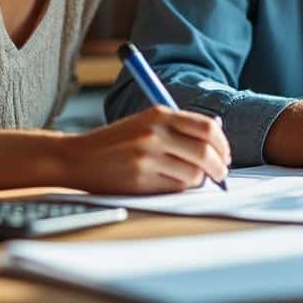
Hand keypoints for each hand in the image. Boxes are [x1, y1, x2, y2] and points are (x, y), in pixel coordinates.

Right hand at [60, 106, 230, 194]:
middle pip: (205, 152)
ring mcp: (147, 157)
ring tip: (190, 179)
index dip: (222, 144)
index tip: (225, 155)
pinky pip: (175, 188)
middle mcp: (154, 133)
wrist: (76, 157)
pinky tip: (172, 184)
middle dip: (219, 167)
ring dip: (199, 180)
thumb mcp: (145, 123)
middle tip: (220, 174)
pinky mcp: (139, 179)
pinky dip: (181, 188)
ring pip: (193, 174)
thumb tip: (216, 138)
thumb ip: (178, 127)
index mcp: (159, 114)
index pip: (207, 127)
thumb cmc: (115, 142)